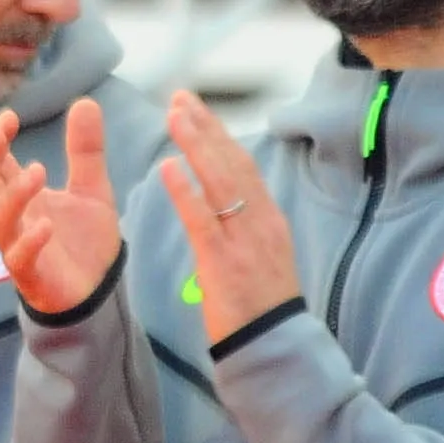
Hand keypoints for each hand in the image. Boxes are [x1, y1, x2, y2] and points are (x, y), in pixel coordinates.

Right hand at [0, 98, 123, 317]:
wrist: (99, 291)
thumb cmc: (84, 240)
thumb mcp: (92, 188)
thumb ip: (86, 150)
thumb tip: (85, 101)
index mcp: (20, 196)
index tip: (9, 116)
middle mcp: (12, 219)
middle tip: (0, 131)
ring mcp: (16, 247)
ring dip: (12, 194)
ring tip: (38, 170)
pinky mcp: (32, 276)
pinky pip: (19, 259)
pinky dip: (29, 241)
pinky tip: (46, 225)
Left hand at [155, 90, 298, 347]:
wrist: (274, 346)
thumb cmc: (263, 308)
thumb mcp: (262, 259)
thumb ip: (243, 231)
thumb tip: (222, 210)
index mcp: (269, 219)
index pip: (243, 165)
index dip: (219, 134)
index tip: (198, 108)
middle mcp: (260, 222)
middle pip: (232, 162)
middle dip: (206, 126)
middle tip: (180, 96)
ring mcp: (245, 241)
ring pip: (220, 181)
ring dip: (196, 144)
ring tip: (174, 115)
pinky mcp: (225, 262)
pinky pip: (203, 220)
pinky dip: (186, 191)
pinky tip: (169, 167)